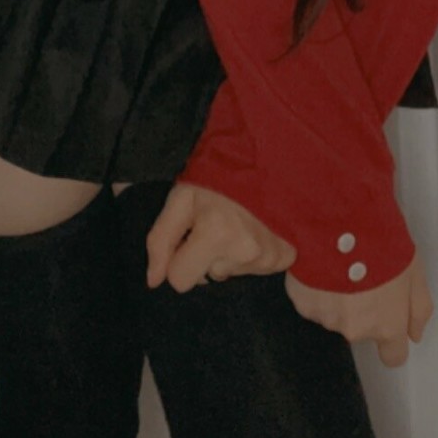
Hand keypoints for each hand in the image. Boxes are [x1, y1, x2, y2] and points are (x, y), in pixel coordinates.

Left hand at [145, 182, 297, 292]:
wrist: (269, 156)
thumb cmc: (219, 176)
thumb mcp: (181, 198)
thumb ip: (160, 240)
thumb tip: (153, 280)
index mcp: (216, 234)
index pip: (180, 280)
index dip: (179, 258)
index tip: (190, 235)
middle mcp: (245, 252)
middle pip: (207, 279)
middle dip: (205, 257)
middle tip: (216, 225)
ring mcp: (268, 257)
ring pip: (230, 273)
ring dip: (228, 254)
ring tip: (236, 223)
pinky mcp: (284, 258)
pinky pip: (253, 270)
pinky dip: (249, 255)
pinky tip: (253, 230)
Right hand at [284, 251, 433, 367]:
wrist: (339, 222)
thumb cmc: (380, 242)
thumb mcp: (415, 271)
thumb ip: (418, 309)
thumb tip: (414, 334)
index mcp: (386, 324)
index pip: (393, 356)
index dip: (392, 341)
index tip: (389, 322)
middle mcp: (356, 329)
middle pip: (362, 329)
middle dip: (364, 309)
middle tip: (365, 275)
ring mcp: (327, 318)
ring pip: (336, 315)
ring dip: (339, 297)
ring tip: (342, 265)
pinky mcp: (304, 303)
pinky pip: (314, 302)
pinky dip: (318, 288)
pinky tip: (324, 264)